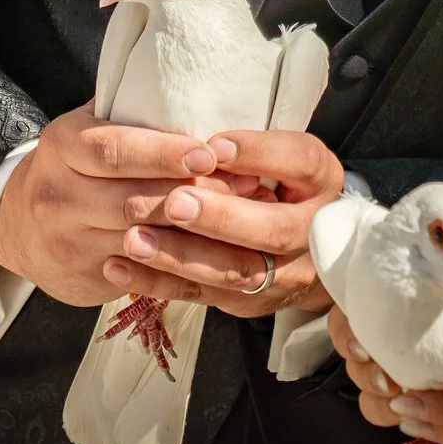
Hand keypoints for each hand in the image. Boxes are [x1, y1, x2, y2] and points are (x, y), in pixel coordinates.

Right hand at [0, 107, 245, 308]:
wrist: (16, 225)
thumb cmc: (74, 164)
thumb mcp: (88, 127)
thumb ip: (128, 108)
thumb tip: (194, 81)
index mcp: (63, 146)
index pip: (114, 149)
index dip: (163, 154)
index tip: (207, 154)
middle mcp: (58, 195)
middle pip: (132, 199)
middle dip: (193, 194)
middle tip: (247, 185)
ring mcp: (68, 241)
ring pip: (142, 240)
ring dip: (197, 231)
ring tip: (245, 216)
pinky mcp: (84, 277)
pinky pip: (143, 272)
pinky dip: (185, 263)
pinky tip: (222, 253)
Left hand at [106, 129, 345, 318]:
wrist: (304, 247)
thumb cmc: (277, 181)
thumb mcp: (276, 154)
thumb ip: (247, 149)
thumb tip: (196, 140)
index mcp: (321, 180)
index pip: (301, 161)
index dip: (260, 153)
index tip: (214, 146)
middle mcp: (313, 231)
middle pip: (275, 230)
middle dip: (221, 217)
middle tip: (174, 202)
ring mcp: (286, 275)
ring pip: (236, 272)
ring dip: (181, 256)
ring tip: (135, 238)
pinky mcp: (250, 302)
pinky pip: (202, 296)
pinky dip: (158, 282)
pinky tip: (120, 267)